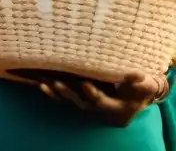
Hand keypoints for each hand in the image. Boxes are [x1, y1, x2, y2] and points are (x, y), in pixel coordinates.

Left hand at [39, 72, 167, 126]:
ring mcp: (84, 103)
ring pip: (68, 99)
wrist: (129, 97)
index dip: (93, 94)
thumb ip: (140, 84)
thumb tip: (139, 77)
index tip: (85, 84)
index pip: (102, 102)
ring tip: (44, 83)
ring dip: (55, 91)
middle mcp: (97, 108)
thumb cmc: (138, 88)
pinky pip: (61, 97)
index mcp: (114, 107)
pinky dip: (50, 92)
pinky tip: (40, 84)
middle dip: (68, 93)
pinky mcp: (75, 97)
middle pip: (80, 102)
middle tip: (57, 83)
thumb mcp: (144, 86)